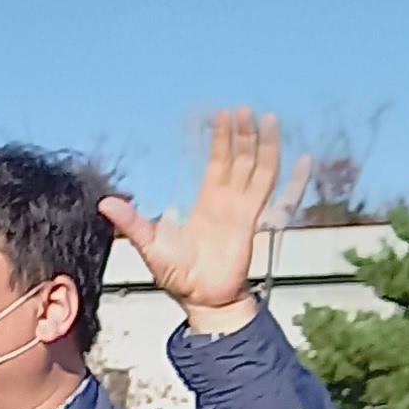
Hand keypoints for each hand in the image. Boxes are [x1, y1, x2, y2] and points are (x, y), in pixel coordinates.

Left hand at [100, 112, 307, 332]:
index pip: (217, 163)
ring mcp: (243, 210)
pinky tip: (303, 159)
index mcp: (206, 202)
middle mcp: (228, 202)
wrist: (202, 299)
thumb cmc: (177, 275)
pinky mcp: (253, 221)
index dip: (221, 140)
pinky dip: (291, 177)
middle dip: (242, 134)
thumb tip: (105, 203)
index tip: (223, 116)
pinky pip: (274, 192)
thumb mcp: (149, 244)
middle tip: (244, 109)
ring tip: (267, 118)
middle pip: (240, 159)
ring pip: (258, 168)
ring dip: (263, 144)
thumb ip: (132, 223)